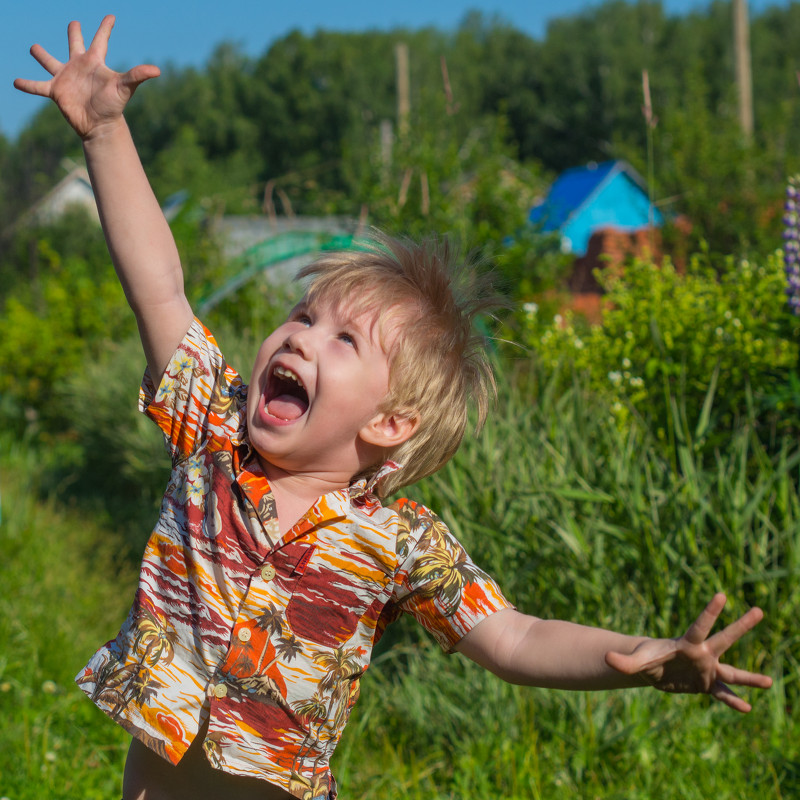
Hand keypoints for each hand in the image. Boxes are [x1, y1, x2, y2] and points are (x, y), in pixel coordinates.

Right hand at [13, 15, 158, 139]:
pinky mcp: (56, 92)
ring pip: (50, 62)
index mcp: (94, 62)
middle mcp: (79, 66)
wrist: (100, 126)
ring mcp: (66, 78)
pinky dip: (27, 84)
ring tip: (33, 47)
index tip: (111, 16)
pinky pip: (37, 86)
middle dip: (74, 34)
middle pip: (75, 44)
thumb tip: (157, 70)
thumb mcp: (124, 87)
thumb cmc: (113, 106)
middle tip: (74, 23)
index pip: (100, 40)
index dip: (105, 28)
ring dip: (41, 55)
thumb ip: (137, 76)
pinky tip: (15, 82)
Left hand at [605, 593, 771, 711]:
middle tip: (758, 610)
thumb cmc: (646, 658)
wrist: (653, 669)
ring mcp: (707, 669)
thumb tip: (606, 659)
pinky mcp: (706, 685)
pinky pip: (723, 694)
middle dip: (741, 625)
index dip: (710, 612)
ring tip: (769, 682)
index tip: (721, 595)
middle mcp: (702, 653)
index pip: (699, 625)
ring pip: (732, 673)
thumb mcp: (635, 660)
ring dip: (750, 678)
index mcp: (685, 642)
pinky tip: (746, 708)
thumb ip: (624, 661)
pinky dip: (733, 701)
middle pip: (724, 638)